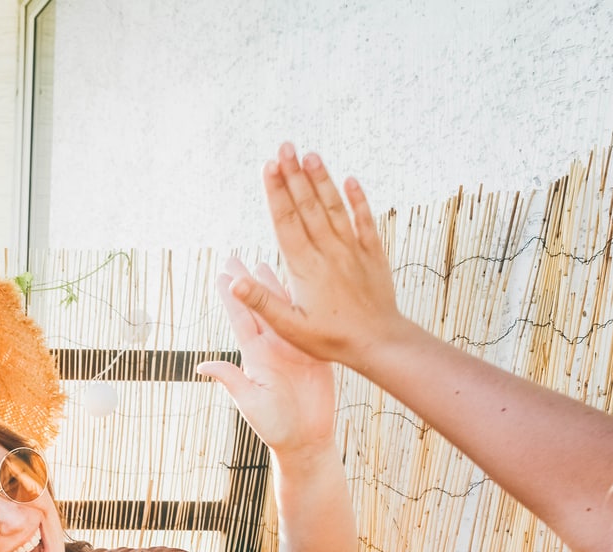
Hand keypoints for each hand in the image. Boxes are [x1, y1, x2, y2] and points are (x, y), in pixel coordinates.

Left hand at [197, 257, 336, 459]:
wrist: (307, 439)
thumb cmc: (275, 426)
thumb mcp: (251, 402)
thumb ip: (231, 380)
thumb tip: (201, 364)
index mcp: (255, 356)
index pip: (241, 319)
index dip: (231, 296)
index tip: (220, 274)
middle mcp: (272, 347)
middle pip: (258, 307)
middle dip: (247, 282)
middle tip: (235, 257)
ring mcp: (294, 347)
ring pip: (283, 310)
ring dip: (273, 286)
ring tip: (264, 261)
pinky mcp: (315, 352)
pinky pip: (308, 322)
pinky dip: (304, 303)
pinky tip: (302, 285)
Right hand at [231, 146, 406, 368]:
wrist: (379, 342)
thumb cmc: (331, 339)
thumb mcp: (289, 328)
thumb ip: (262, 302)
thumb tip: (233, 282)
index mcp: (304, 267)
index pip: (286, 221)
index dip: (276, 192)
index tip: (268, 166)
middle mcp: (328, 251)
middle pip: (307, 206)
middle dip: (293, 175)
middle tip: (284, 147)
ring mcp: (352, 249)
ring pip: (334, 207)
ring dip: (321, 180)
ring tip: (310, 155)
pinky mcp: (372, 254)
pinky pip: (365, 220)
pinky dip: (358, 199)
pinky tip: (350, 180)